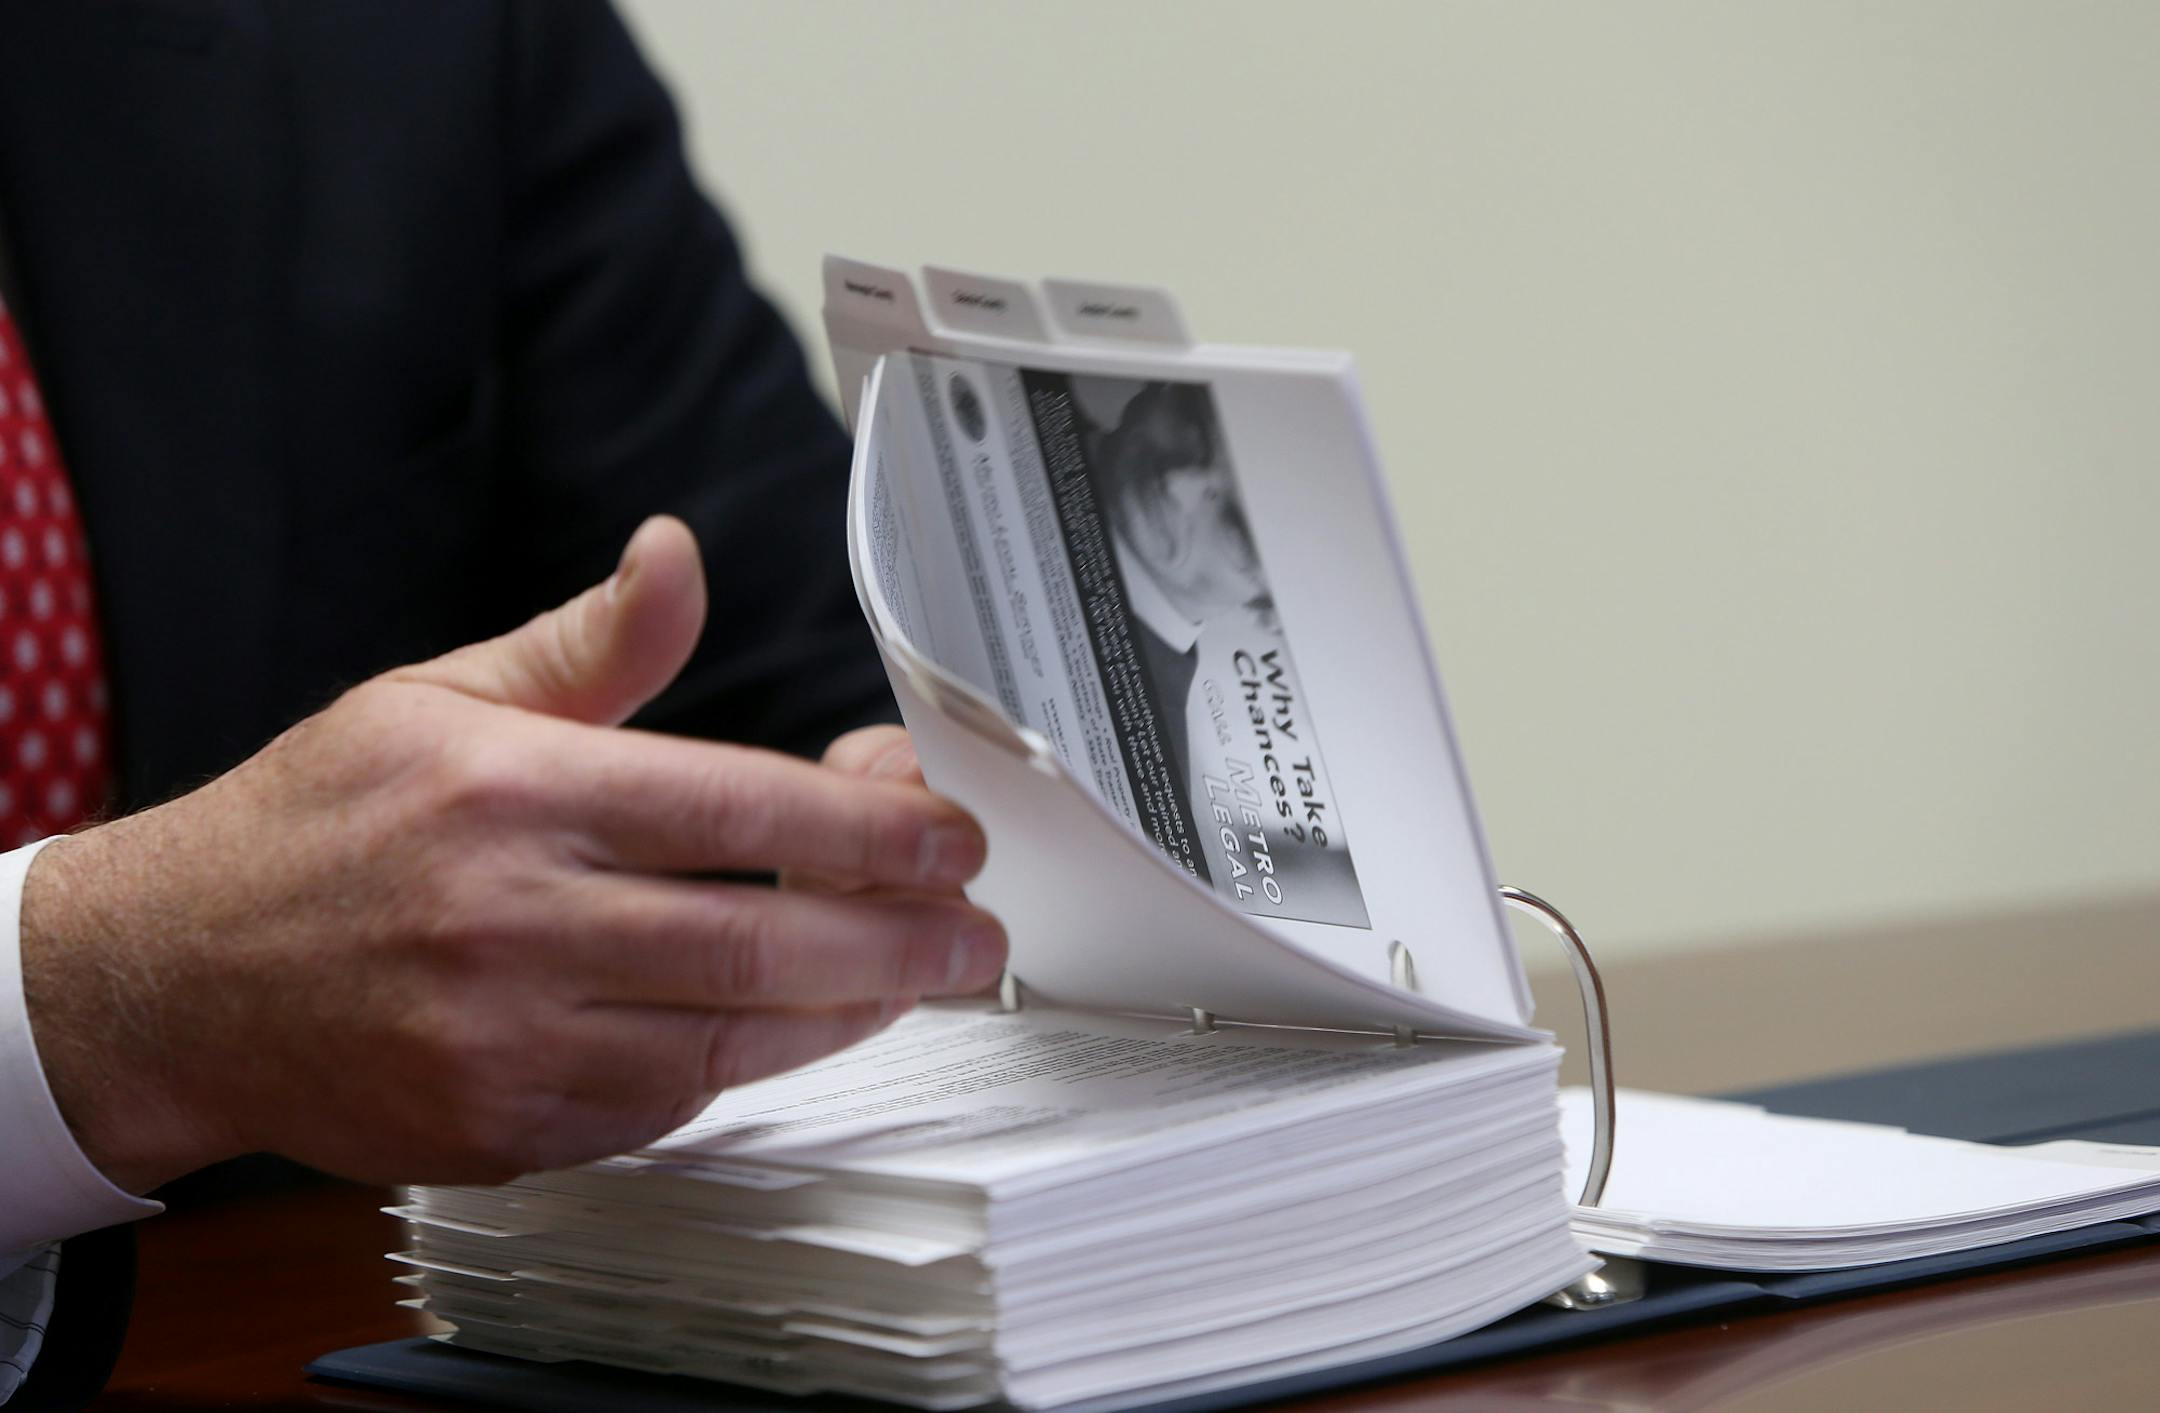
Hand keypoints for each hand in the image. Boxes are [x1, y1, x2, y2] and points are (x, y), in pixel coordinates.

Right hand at [18, 517, 1006, 1193]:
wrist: (170, 979)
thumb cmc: (314, 828)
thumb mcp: (435, 698)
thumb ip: (586, 647)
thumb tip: (677, 557)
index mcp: (511, 793)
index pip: (738, 808)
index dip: (869, 826)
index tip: (945, 833)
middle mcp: (511, 920)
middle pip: (759, 938)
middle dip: (900, 938)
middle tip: (974, 929)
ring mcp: (506, 1038)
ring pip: (730, 1036)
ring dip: (846, 1008)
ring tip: (916, 974)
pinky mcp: (502, 1126)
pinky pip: (667, 1105)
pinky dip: (746, 1064)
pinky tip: (792, 1023)